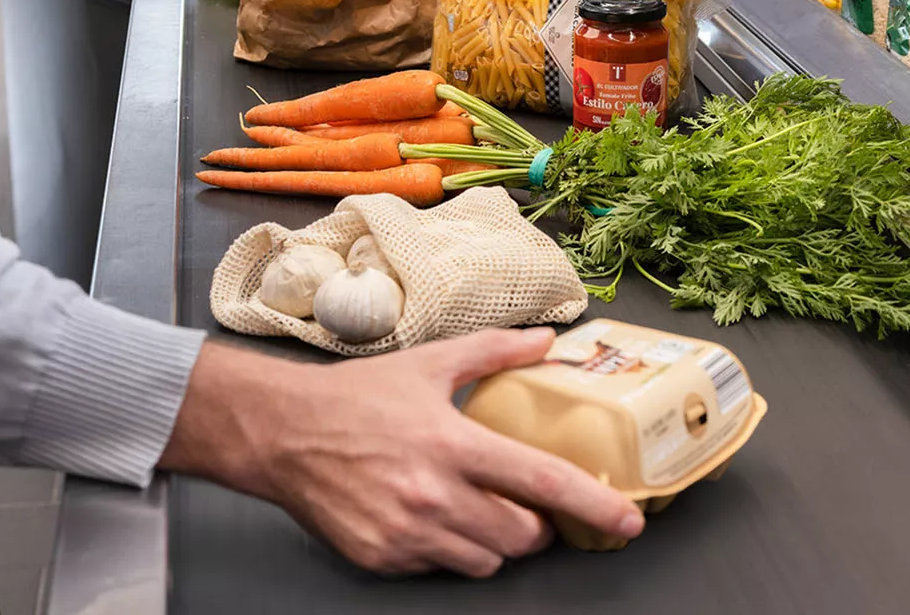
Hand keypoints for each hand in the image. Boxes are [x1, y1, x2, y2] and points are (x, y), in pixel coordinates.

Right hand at [161, 328, 644, 577]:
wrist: (282, 432)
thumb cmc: (355, 396)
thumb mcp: (428, 363)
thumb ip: (494, 352)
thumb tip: (548, 342)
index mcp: (451, 442)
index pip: (540, 481)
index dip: (592, 505)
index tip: (627, 522)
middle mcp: (432, 494)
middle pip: (520, 537)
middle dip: (533, 525)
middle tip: (522, 502)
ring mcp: (406, 532)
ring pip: (486, 562)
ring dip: (493, 542)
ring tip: (473, 507)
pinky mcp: (382, 557)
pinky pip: (440, 568)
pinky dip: (447, 549)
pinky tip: (429, 516)